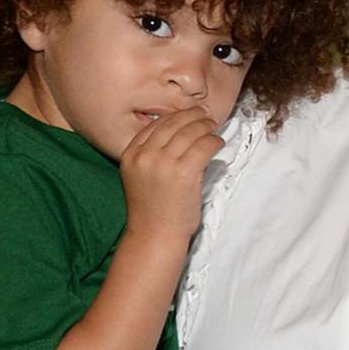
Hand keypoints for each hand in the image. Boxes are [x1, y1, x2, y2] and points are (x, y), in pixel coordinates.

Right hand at [118, 107, 222, 246]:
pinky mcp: (183, 173)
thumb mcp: (141, 175)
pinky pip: (203, 146)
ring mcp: (163, 163)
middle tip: (205, 113)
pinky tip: (218, 143)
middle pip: (173, 123)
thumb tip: (180, 131)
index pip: (155, 124)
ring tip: (213, 126)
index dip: (175, 115)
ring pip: (190, 132)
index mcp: (130, 154)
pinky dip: (214, 141)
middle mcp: (144, 155)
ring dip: (205, 126)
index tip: (188, 113)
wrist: (155, 236)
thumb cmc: (152, 209)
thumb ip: (152, 154)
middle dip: (192, 115)